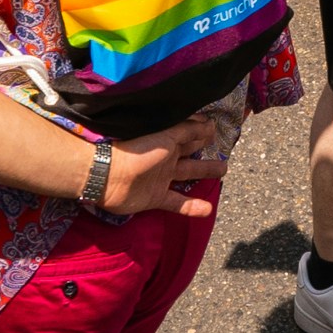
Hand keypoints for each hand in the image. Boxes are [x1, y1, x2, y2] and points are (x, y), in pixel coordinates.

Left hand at [96, 110, 234, 217]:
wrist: (109, 176)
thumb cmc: (138, 149)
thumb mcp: (167, 134)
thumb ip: (188, 129)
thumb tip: (210, 123)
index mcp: (166, 138)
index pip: (188, 132)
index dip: (202, 129)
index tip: (216, 128)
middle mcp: (165, 156)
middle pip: (190, 152)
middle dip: (205, 150)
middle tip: (224, 151)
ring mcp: (161, 178)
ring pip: (188, 174)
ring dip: (205, 172)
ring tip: (223, 171)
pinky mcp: (156, 198)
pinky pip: (178, 203)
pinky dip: (192, 207)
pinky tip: (207, 209)